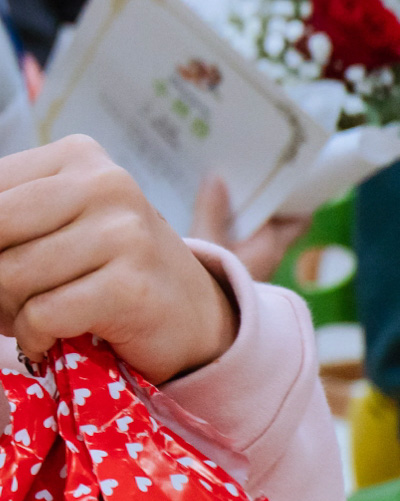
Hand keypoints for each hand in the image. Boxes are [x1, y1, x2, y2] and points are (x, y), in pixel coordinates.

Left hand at [0, 136, 237, 382]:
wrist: (193, 316)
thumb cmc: (103, 269)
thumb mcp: (52, 231)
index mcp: (75, 157)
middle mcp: (104, 184)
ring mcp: (124, 232)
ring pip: (15, 273)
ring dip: (4, 309)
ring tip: (20, 318)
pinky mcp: (133, 285)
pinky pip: (45, 313)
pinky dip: (31, 335)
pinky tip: (44, 339)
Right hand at [189, 174, 311, 283]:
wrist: (200, 329)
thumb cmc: (210, 288)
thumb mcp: (206, 243)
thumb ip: (210, 209)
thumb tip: (216, 177)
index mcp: (271, 246)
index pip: (299, 218)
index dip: (295, 195)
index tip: (281, 172)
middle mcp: (268, 255)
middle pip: (277, 221)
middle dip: (265, 198)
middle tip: (247, 171)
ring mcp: (252, 264)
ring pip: (256, 231)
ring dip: (245, 212)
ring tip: (225, 184)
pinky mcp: (234, 269)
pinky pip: (239, 241)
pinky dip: (231, 226)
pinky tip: (209, 213)